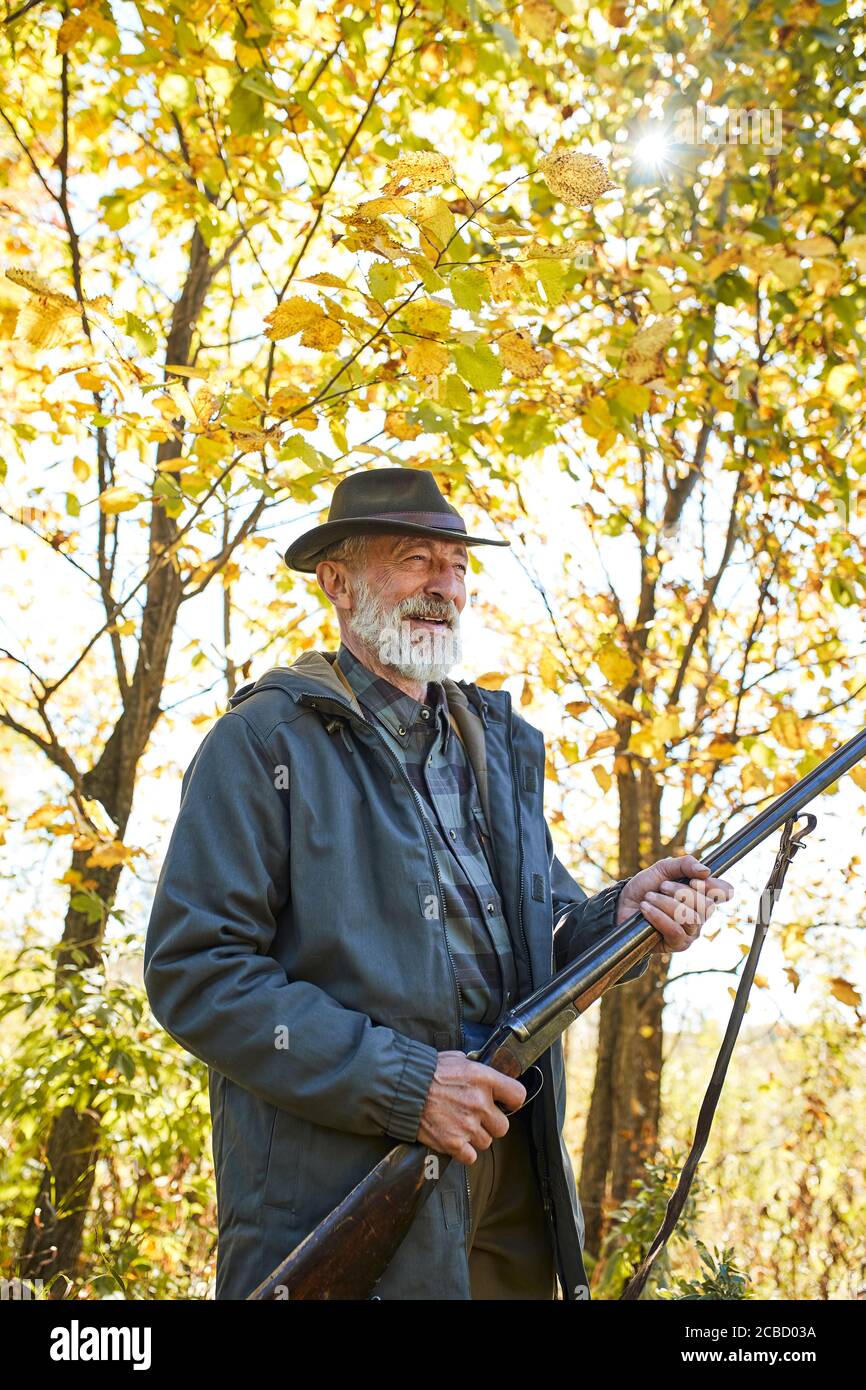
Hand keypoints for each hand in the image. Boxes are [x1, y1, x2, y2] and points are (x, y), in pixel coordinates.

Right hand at [417, 1051, 525, 1164]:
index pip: (518, 1096)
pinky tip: (454, 1138)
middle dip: (491, 1123)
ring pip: (486, 1142)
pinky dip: (464, 1151)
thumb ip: (476, 1068)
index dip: (512, 1101)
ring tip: (459, 1125)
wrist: (402, 1088)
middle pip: (503, 1126)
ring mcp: (467, 1126)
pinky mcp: (453, 1144)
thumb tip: (485, 1071)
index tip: (504, 1103)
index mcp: (484, 1080)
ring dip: (475, 1137)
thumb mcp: (457, 1059)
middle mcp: (479, 1104)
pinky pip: (471, 1156)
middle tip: (476, 1117)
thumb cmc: (427, 1072)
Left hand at [616, 853, 733, 953]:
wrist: (623, 905)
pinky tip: (646, 909)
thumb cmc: (645, 887)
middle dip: (681, 892)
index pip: (724, 892)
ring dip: (666, 903)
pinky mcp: (677, 944)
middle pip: (707, 905)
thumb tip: (706, 871)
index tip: (694, 881)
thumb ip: (684, 864)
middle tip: (662, 886)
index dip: (714, 887)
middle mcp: (701, 914)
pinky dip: (658, 916)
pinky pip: (676, 931)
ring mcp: (691, 931)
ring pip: (691, 918)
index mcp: (702, 894)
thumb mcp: (663, 868)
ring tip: (649, 897)